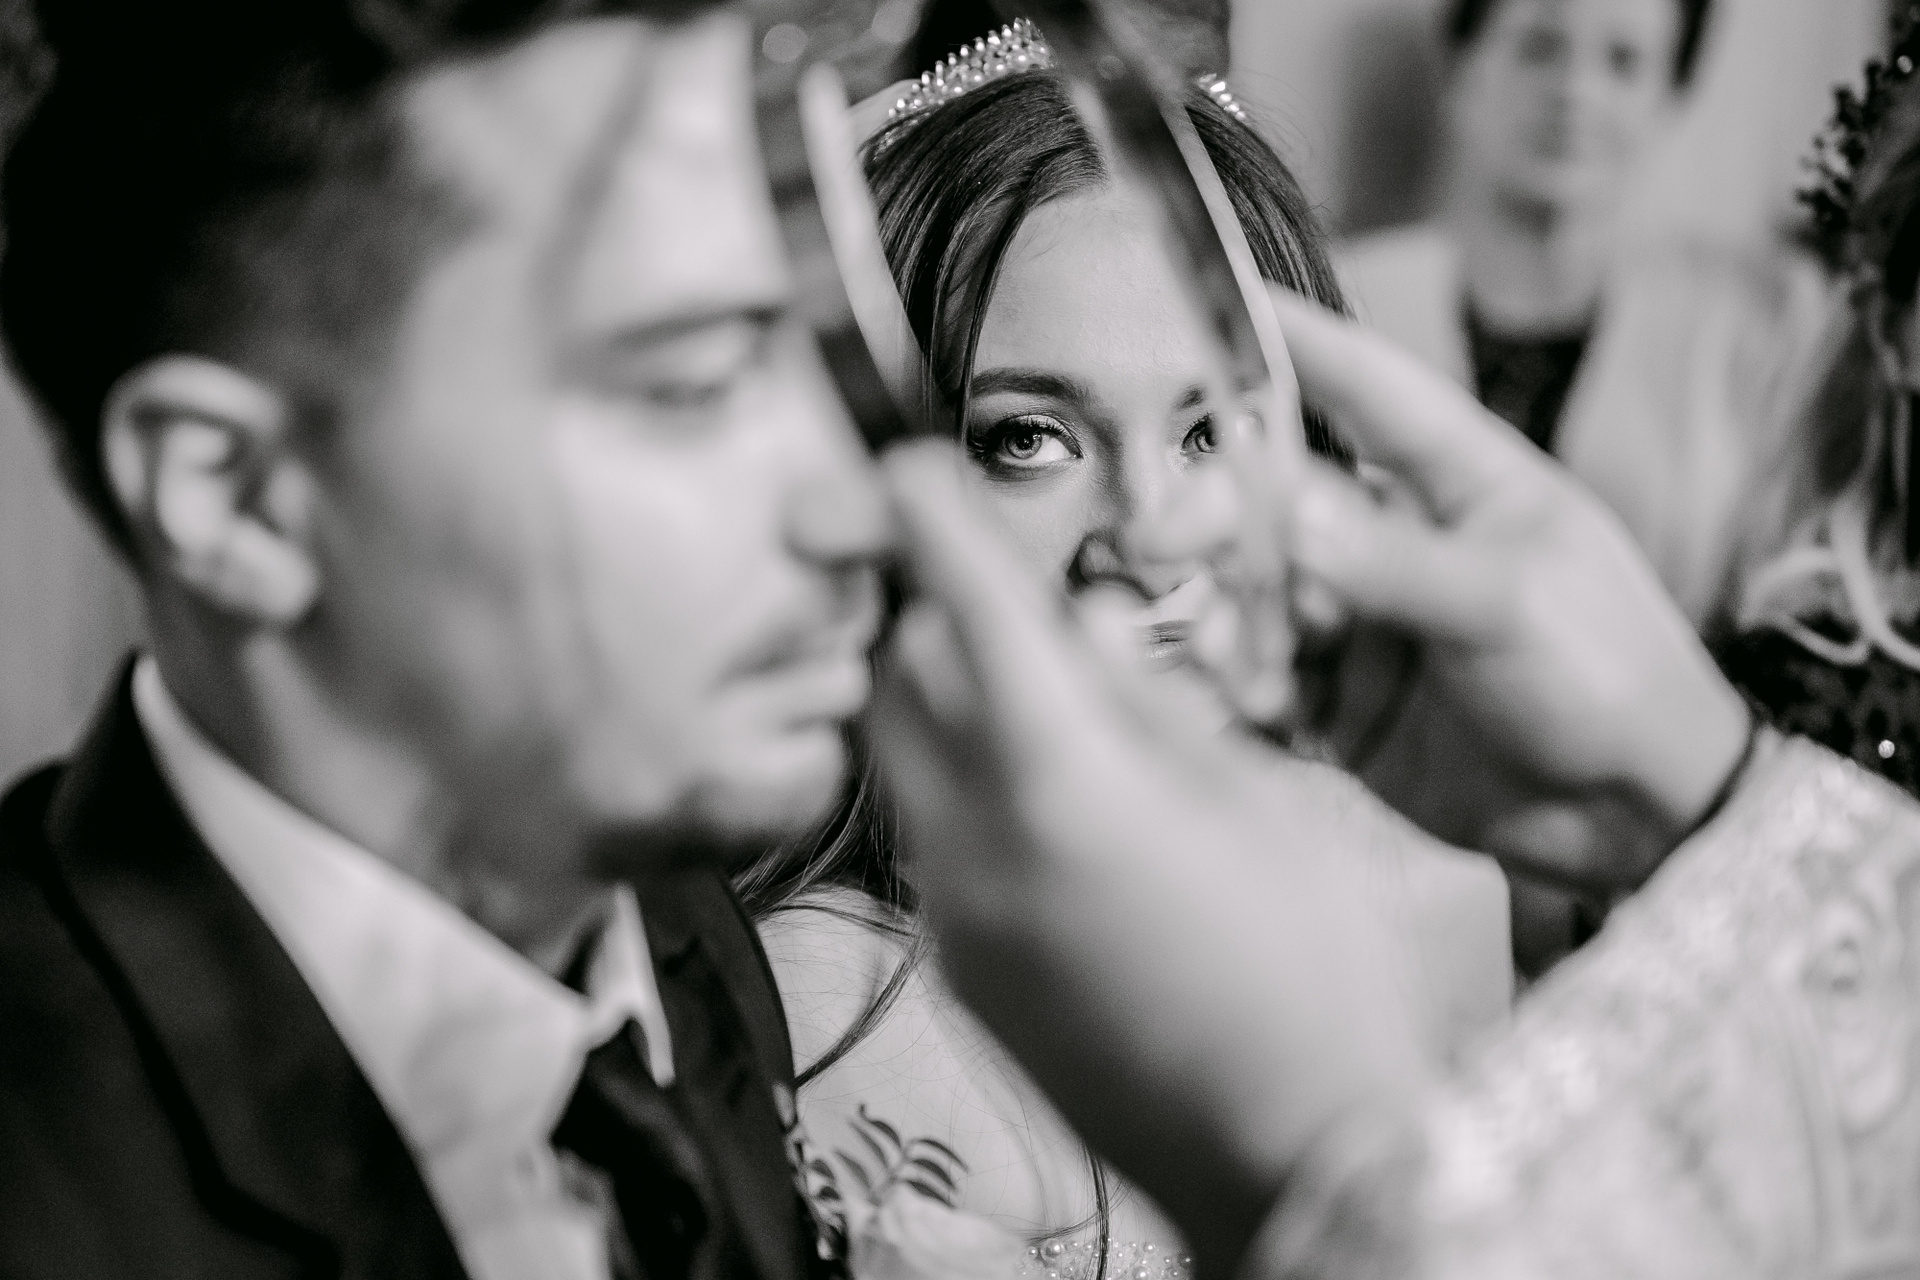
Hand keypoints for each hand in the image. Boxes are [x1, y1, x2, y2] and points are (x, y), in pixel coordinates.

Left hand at [867, 441, 1436, 1274]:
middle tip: (989, 578)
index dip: (926, 515)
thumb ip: (1152, 705)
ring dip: (952, 699)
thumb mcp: (1267, 798)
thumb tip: (1080, 637)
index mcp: (1065, 784)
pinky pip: (934, 840)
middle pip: (901, 674)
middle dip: (932, 607)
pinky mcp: (961, 969)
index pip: (962, 606)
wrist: (1299, 1161)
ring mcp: (957, 919)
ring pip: (909, 756)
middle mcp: (978, 849)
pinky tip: (1061, 801)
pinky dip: (971, 787)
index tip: (904, 466)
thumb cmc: (1323, 986)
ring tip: (1047, 695)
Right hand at [1268, 292, 1751, 885]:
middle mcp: (1398, 541)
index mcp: (1459, 482)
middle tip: (1162, 537)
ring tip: (1229, 651)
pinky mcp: (1341, 706)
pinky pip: (1264, 682)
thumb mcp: (1509, 604)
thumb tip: (1287, 517)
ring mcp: (1367, 624)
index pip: (1366, 389)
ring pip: (1260, 593)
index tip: (1218, 297)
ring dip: (1229, 614)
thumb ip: (1393, 564)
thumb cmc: (1610, 675)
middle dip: (1218, 510)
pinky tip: (1250, 704)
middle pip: (1282, 498)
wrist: (1637, 820)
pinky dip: (1243, 688)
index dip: (1295, 340)